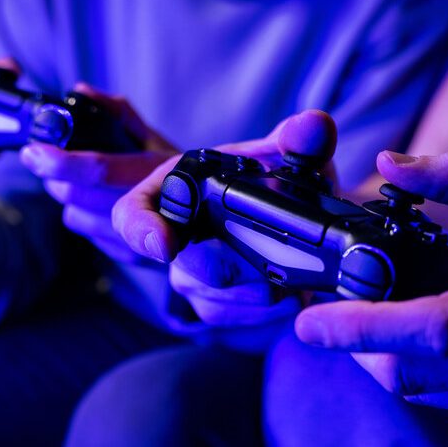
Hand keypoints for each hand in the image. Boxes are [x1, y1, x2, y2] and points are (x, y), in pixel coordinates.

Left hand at [19, 84, 176, 262]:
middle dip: (57, 177)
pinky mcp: (131, 256)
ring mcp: (139, 237)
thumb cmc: (178, 173)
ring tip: (81, 183)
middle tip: (52, 161)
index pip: (99, 168)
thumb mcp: (153, 138)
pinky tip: (98, 205)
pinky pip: (86, 231)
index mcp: (153, 170)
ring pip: (74, 214)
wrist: (208, 219)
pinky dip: (83, 216)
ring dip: (69, 197)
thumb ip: (117, 113)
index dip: (62, 162)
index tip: (34, 152)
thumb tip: (81, 91)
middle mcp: (148, 206)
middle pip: (75, 194)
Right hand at [113, 110, 337, 326]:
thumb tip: (314, 126)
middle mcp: (174, 238)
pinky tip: (293, 294)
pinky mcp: (214, 307)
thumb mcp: (288, 157)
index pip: (132, 214)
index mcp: (178, 190)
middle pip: (189, 269)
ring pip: (215, 301)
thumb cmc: (275, 181)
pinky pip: (234, 322)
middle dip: (236, 269)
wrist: (294, 216)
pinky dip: (269, 313)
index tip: (166, 245)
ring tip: (293, 277)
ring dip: (259, 295)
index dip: (140, 231)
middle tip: (276, 266)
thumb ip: (298, 139)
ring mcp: (191, 277)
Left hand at [295, 148, 447, 438]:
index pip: (423, 333)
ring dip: (394, 359)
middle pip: (410, 374)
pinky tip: (438, 336)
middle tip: (338, 313)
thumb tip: (391, 167)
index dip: (356, 330)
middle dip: (361, 347)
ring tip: (383, 317)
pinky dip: (435, 373)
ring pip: (432, 394)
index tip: (309, 322)